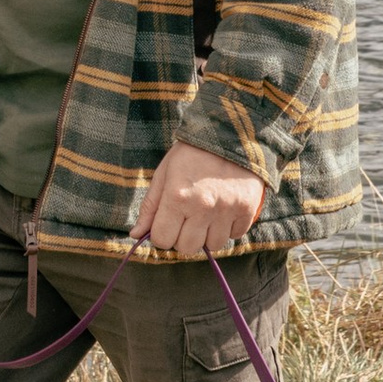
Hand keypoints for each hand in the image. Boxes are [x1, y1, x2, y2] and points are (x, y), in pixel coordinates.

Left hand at [135, 137, 273, 259]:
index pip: (162, 240)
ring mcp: (226, 210)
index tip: (167, 224)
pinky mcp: (247, 209)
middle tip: (187, 219)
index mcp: (177, 197)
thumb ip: (150, 207)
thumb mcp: (164, 173)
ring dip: (208, 234)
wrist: (230, 133)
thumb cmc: (191, 153)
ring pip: (213, 245)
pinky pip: (235, 235)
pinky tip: (224, 210)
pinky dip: (228, 228)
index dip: (161, 235)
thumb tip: (135, 234)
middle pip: (187, 248)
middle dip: (183, 237)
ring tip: (207, 214)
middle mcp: (202, 207)